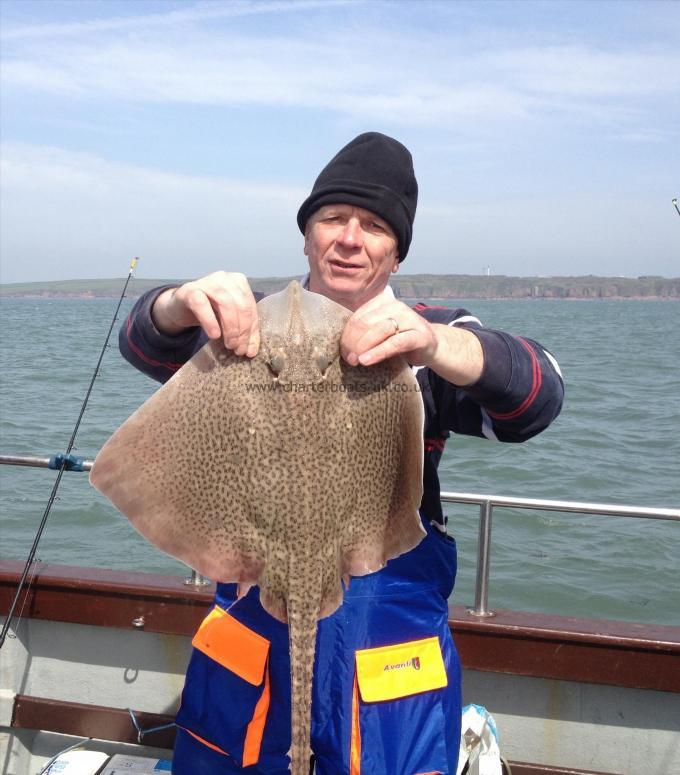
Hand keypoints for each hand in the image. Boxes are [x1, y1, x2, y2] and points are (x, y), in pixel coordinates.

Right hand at [152, 271, 259, 356]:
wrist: (180, 307)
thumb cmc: (209, 311)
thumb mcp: (228, 321)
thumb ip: (242, 332)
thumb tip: (251, 351)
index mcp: (238, 281)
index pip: (251, 307)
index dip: (252, 330)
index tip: (249, 350)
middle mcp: (224, 277)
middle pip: (241, 305)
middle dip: (242, 331)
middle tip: (238, 349)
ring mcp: (207, 281)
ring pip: (225, 304)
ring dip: (230, 328)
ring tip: (229, 345)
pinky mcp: (189, 290)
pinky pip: (201, 305)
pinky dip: (210, 321)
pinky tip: (214, 335)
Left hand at [340, 295, 483, 386]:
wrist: (432, 345)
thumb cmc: (400, 340)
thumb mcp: (380, 333)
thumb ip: (364, 333)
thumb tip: (340, 346)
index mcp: (382, 303)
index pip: (357, 317)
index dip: (346, 336)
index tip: (342, 352)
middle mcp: (395, 306)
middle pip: (365, 323)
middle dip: (352, 342)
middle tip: (348, 359)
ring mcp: (409, 318)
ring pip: (379, 330)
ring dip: (363, 346)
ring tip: (355, 361)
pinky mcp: (419, 335)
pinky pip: (395, 343)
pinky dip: (379, 352)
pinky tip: (367, 360)